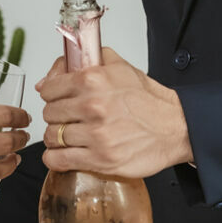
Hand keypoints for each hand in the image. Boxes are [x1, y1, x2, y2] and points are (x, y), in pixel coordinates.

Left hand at [38, 47, 191, 177]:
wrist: (175, 127)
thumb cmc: (148, 100)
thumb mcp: (118, 67)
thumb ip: (82, 63)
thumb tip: (46, 80)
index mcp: (93, 80)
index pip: (49, 89)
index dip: (52, 95)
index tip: (59, 99)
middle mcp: (92, 106)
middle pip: (49, 114)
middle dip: (56, 116)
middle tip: (69, 118)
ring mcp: (96, 134)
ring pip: (52, 137)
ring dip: (57, 138)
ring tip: (70, 137)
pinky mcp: (100, 159)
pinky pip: (59, 160)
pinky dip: (56, 159)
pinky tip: (64, 154)